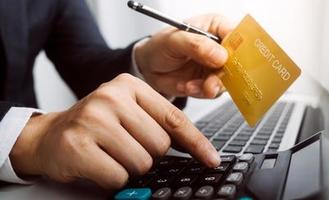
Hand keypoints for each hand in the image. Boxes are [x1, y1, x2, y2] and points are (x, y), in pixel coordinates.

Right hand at [9, 74, 219, 188]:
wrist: (47, 137)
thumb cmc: (95, 127)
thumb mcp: (129, 114)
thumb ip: (160, 125)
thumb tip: (201, 150)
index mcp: (130, 85)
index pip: (174, 118)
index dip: (196, 143)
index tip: (212, 159)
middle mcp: (111, 97)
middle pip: (160, 145)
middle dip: (150, 156)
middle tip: (127, 150)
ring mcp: (93, 120)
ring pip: (141, 162)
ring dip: (130, 169)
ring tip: (111, 156)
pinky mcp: (77, 145)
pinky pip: (118, 177)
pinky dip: (112, 179)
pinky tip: (98, 165)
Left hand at [134, 14, 235, 97]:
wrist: (149, 68)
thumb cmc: (160, 46)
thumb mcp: (174, 40)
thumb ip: (196, 45)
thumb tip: (221, 55)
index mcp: (216, 27)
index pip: (239, 35)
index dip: (240, 49)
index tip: (230, 62)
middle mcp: (221, 46)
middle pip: (238, 61)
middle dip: (225, 75)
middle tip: (210, 83)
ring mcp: (218, 65)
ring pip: (228, 79)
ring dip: (210, 86)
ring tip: (191, 85)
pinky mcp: (212, 81)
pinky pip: (216, 91)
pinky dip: (201, 92)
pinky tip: (188, 86)